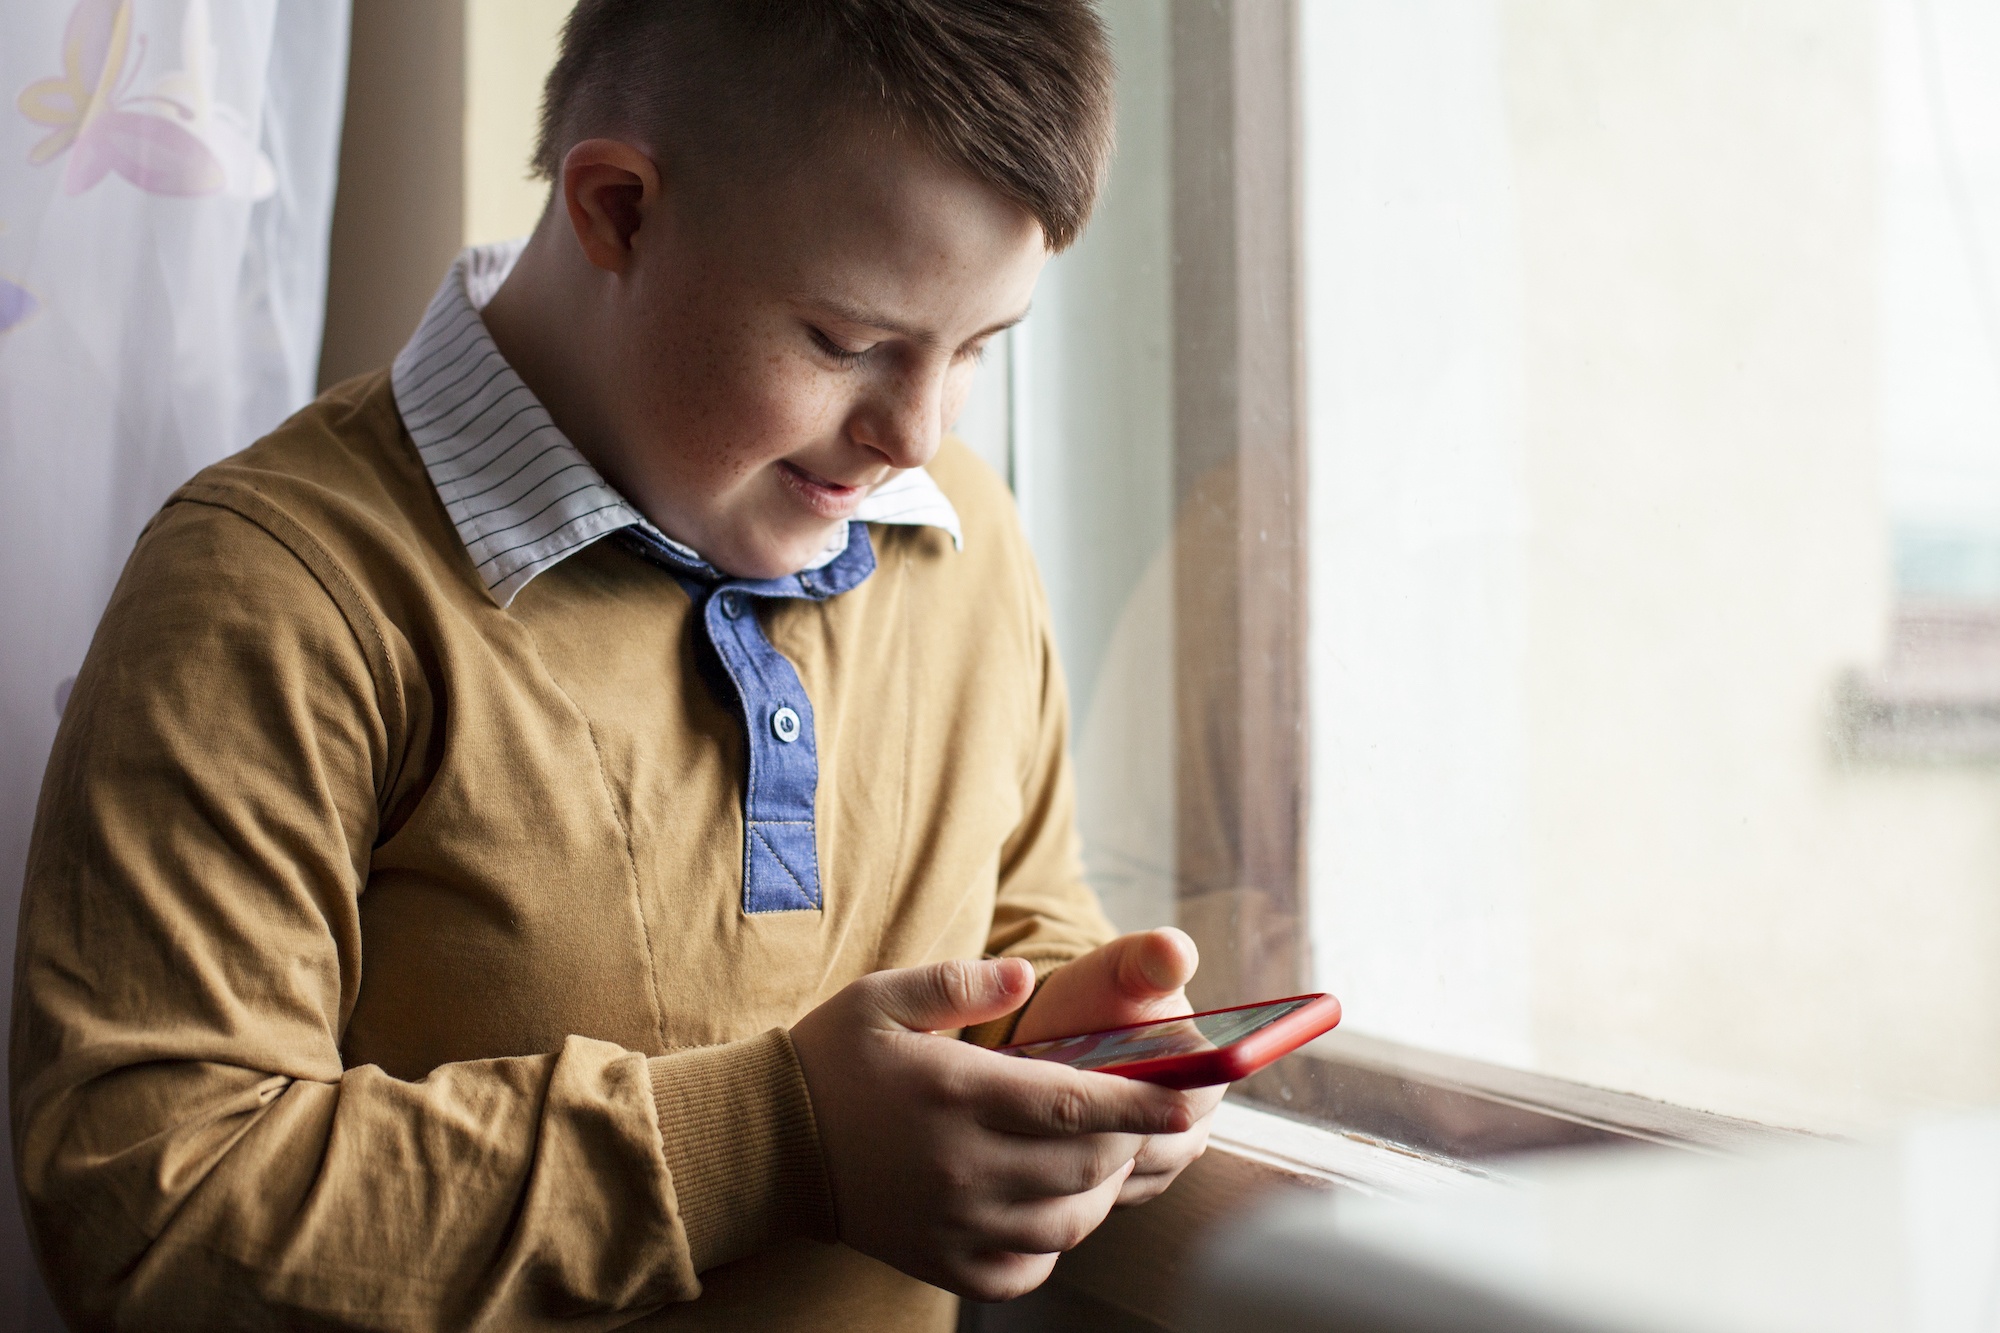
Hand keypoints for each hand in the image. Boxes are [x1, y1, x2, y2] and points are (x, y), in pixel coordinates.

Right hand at [791, 957, 1200, 1300]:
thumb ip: (959, 982)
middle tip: (1141, 1113)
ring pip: (1068, 1223)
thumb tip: (1026, 975)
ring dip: (1100, 1191)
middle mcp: (962, 1166)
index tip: (1189, 1093)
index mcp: (957, 1093)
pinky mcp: (942, 1261)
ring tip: (1098, 1154)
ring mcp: (954, 1222)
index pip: (1077, 1102)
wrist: (768, 1146)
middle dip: (1129, 1139)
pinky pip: (1027, 1268)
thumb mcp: (885, 997)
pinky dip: (1054, 1242)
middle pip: (1086, 1166)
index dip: (1143, 1101)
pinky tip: (1049, 1206)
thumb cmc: (834, 1061)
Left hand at [1011, 928, 1225, 1205]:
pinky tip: (1038, 1147)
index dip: (1129, 1103)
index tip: (1085, 1084)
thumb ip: (1150, 959)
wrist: (1062, 1025)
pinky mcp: (1125, 1184)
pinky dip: (1067, 1177)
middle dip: (1098, 1130)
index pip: (1179, 1111)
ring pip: (1121, 1179)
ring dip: (1080, 1154)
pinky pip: (1098, 1198)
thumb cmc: (1099, 994)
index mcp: (1209, 1074)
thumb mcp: (1121, 969)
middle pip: (1151, 1152)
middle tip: (1051, 1101)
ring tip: (1041, 1118)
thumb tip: (1175, 951)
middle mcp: (1193, 1126)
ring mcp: (1161, 1160)